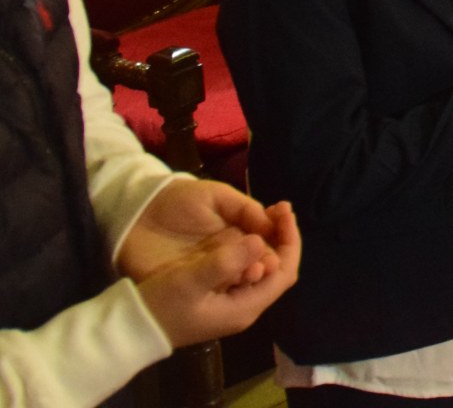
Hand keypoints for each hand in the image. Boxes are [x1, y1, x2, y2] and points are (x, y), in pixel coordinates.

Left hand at [118, 178, 277, 282]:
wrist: (133, 213)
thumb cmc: (177, 200)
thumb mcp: (215, 196)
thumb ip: (244, 209)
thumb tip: (271, 227)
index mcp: (236, 235)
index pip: (267, 242)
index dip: (281, 238)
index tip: (286, 227)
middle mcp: (226, 256)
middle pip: (258, 264)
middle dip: (270, 261)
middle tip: (270, 259)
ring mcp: (207, 273)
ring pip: (239, 279)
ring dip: (253, 274)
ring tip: (257, 269)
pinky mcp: (187, 286)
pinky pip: (213, 290)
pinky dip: (228, 285)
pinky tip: (236, 276)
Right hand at [138, 202, 299, 347]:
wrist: (130, 328)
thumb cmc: (160, 305)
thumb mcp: (190, 281)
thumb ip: (226, 262)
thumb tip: (258, 240)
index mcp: (245, 307)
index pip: (284, 272)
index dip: (290, 241)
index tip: (284, 213)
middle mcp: (244, 306)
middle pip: (277, 269)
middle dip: (281, 237)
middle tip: (278, 207)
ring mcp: (232, 302)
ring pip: (260, 266)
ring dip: (266, 240)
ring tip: (267, 212)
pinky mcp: (219, 295)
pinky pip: (245, 268)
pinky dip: (249, 248)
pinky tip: (243, 230)